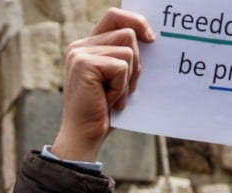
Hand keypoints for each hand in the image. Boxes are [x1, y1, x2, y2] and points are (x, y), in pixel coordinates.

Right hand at [51, 8, 154, 161]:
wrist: (85, 136)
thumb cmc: (104, 112)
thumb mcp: (117, 79)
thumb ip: (125, 57)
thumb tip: (152, 37)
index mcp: (87, 46)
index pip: (114, 16)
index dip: (136, 21)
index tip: (151, 39)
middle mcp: (80, 46)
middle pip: (127, 33)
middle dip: (137, 62)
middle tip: (127, 88)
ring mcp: (80, 53)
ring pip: (128, 50)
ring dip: (128, 77)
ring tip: (114, 96)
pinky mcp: (84, 64)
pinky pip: (121, 67)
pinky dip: (121, 87)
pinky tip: (108, 101)